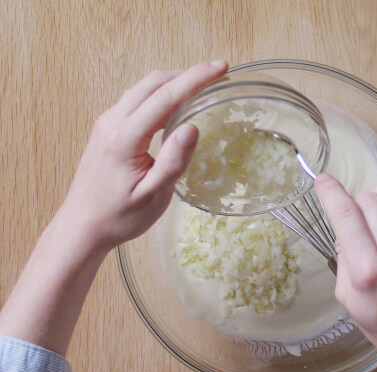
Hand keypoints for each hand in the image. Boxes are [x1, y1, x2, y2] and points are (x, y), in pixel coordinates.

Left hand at [60, 60, 227, 251]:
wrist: (83, 226)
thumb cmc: (119, 216)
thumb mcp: (154, 196)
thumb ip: (173, 161)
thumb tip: (192, 128)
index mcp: (125, 138)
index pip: (165, 96)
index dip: (196, 78)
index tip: (221, 67)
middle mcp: (112, 123)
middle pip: (152, 83)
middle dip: (187, 74)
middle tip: (217, 74)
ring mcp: (106, 123)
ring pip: (142, 88)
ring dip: (173, 82)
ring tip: (200, 86)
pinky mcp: (106, 129)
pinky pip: (135, 100)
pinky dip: (159, 94)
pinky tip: (174, 104)